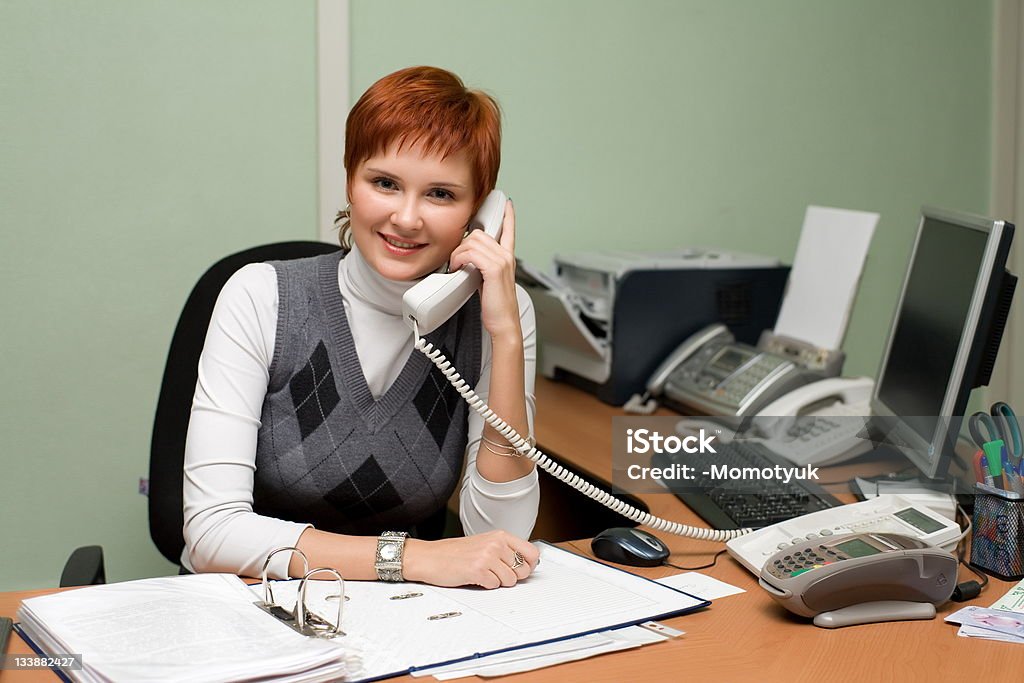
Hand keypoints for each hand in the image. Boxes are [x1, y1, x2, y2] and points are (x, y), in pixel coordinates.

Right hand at [402, 530, 538, 588]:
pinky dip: (486, 585)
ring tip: (483, 573)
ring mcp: (487, 556)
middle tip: (497, 573)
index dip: (530, 565)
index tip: (523, 569)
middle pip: (523, 570)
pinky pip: (494, 586)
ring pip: (510, 580)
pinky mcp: (478, 570)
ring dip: (498, 582)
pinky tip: (475, 577)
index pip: (532, 552)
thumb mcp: (483, 543)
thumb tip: (527, 564)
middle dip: (513, 576)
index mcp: (500, 535)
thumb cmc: (453, 552)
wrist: (429, 557)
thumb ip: (504, 550)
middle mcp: (496, 544)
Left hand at [447, 199, 520, 341]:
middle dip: (462, 244)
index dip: (508, 216)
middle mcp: (506, 256)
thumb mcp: (488, 281)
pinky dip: (459, 259)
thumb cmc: (495, 307)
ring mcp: (502, 261)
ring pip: (472, 241)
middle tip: (456, 261)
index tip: (507, 204)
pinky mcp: (495, 268)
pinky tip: (458, 269)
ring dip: (458, 253)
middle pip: (479, 233)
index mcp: (507, 258)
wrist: (503, 324)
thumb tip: (466, 260)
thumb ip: (482, 266)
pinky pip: (470, 253)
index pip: (509, 230)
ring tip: (456, 267)